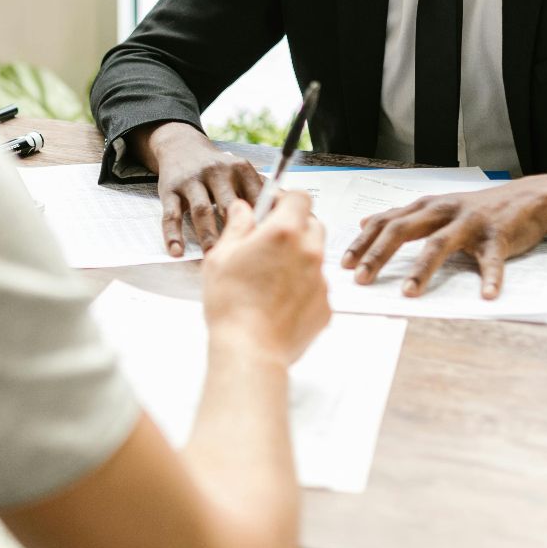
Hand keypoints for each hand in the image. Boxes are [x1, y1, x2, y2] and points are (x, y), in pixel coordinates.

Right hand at [131, 121, 263, 255]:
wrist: (181, 146)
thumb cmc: (218, 169)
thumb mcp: (240, 172)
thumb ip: (259, 194)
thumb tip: (286, 220)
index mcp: (240, 169)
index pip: (256, 197)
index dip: (263, 221)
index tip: (270, 244)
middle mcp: (217, 171)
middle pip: (230, 204)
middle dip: (238, 231)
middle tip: (245, 258)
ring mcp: (192, 180)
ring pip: (202, 211)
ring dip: (208, 236)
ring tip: (212, 257)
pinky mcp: (169, 189)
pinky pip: (171, 215)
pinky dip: (173, 235)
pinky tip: (176, 251)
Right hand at [200, 192, 330, 365]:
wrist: (250, 350)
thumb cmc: (231, 305)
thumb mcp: (221, 257)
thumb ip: (236, 227)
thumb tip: (242, 210)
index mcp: (284, 232)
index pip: (300, 197)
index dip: (285, 200)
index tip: (272, 210)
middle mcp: (309, 251)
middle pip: (313, 225)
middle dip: (295, 228)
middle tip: (269, 244)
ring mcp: (321, 280)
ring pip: (315, 257)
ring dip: (298, 259)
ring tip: (270, 280)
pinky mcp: (325, 306)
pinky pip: (317, 287)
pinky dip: (302, 289)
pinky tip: (278, 302)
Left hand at [339, 174, 546, 299]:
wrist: (529, 198)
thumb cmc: (477, 208)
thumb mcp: (435, 206)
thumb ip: (401, 215)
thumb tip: (364, 222)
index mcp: (425, 206)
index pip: (385, 222)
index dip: (362, 242)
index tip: (342, 264)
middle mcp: (443, 211)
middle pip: (403, 230)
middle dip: (378, 254)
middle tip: (361, 279)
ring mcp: (470, 223)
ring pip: (440, 245)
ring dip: (422, 270)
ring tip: (409, 293)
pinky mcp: (498, 236)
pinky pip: (492, 260)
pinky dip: (490, 278)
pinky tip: (487, 296)